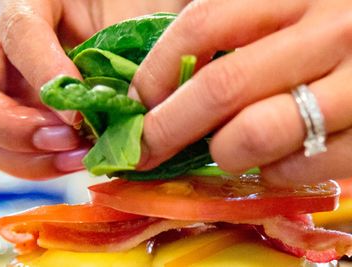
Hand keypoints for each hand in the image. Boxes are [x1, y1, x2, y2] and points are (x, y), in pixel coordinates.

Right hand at [0, 0, 186, 178]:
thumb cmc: (124, 14)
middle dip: (17, 129)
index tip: (79, 111)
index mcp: (23, 7)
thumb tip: (103, 105)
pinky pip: (16, 156)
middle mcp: (1, 50)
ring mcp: (9, 92)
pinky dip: (45, 166)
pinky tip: (81, 159)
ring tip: (80, 157)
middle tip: (68, 140)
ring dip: (32, 159)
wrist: (129, 31)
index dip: (45, 75)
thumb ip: (105, 49)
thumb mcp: (118, 17)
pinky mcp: (26, 122)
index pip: (18, 35)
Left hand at [131, 0, 351, 185]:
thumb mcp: (291, 13)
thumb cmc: (337, 32)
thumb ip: (235, 35)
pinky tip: (275, 161)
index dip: (157, 71)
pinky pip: (301, 167)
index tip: (137, 104)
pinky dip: (273, 172)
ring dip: (225, 152)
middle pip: (223, 85)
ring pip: (258, 133)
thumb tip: (162, 87)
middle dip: (168, 128)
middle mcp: (331, 31)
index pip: (203, 25)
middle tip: (145, 150)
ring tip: (225, 150)